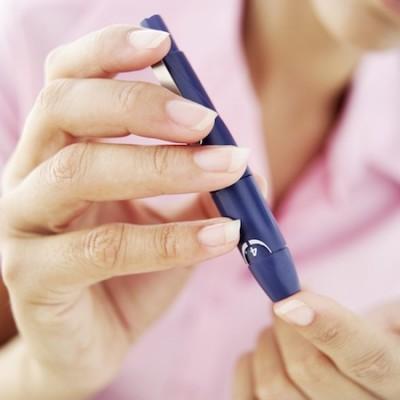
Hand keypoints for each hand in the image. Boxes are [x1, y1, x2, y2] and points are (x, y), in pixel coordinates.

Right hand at [0, 25, 252, 398]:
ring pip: (79, 172)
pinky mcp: (34, 277)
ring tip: (228, 166)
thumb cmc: (129, 273)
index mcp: (58, 152)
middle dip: (139, 103)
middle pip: (66, 109)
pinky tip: (224, 235)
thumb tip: (242, 157)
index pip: (67, 80)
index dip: (109, 52)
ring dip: (161, 164)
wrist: (93, 340)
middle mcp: (29, 177)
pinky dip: (172, 239)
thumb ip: (196, 185)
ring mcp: (23, 226)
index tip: (165, 45)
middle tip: (205, 118)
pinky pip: (105, 248)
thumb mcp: (166, 218)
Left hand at [233, 291, 399, 399]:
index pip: (366, 358)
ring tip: (278, 330)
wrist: (367, 381)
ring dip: (267, 343)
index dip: (326, 327)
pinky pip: (248, 397)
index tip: (288, 302)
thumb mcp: (393, 321)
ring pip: (275, 386)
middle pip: (308, 368)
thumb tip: (299, 298)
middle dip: (284, 322)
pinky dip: (248, 365)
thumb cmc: (380, 343)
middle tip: (283, 301)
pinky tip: (265, 354)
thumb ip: (360, 313)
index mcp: (397, 381)